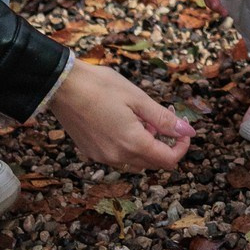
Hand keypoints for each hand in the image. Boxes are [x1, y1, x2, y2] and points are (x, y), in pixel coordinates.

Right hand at [49, 60, 193, 170]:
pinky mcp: (91, 152)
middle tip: (163, 118)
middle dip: (165, 144)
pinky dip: (129, 146)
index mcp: (132, 144)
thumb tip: (188, 130)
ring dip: (146, 145)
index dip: (182, 146)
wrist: (61, 85)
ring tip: (142, 119)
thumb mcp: (138, 98)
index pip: (168, 160)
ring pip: (136, 161)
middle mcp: (117, 157)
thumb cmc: (100, 86)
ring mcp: (102, 157)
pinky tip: (123, 123)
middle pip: (153, 164)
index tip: (183, 127)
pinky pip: (119, 158)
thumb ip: (164, 119)